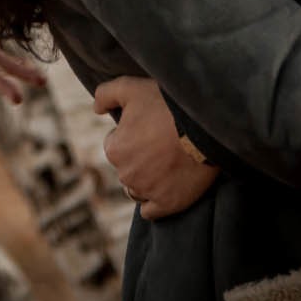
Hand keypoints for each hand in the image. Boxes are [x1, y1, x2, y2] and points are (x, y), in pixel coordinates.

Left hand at [92, 76, 219, 219]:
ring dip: (145, 180)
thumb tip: (95, 109)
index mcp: (114, 150)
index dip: (130, 134)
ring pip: (137, 189)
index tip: (148, 128)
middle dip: (139, 157)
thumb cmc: (167, 106)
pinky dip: (154, 203)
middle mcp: (126, 174)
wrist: (205, 127)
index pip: (115, 144)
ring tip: (166, 164)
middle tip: (161, 143)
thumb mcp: (131, 88)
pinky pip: (151, 212)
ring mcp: (147, 192)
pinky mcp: (168, 204)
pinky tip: (163, 190)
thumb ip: (105, 94)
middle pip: (127, 167)